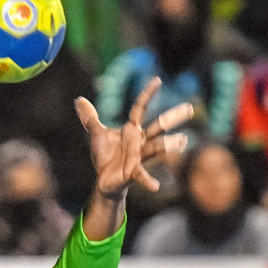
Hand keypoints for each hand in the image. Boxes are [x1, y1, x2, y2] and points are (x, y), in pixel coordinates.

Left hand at [74, 77, 192, 198]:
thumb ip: (90, 118)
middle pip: (158, 126)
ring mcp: (138, 156)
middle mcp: (139, 141)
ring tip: (182, 141)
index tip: (157, 80)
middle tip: (189, 108)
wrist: (105, 180)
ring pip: (156, 148)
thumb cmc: (106, 156)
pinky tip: (156, 187)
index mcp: (132, 130)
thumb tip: (78, 100)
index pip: (140, 108)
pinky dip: (148, 181)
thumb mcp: (97, 134)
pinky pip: (142, 175)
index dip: (147, 94)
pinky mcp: (132, 172)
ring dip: (168, 145)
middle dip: (172, 118)